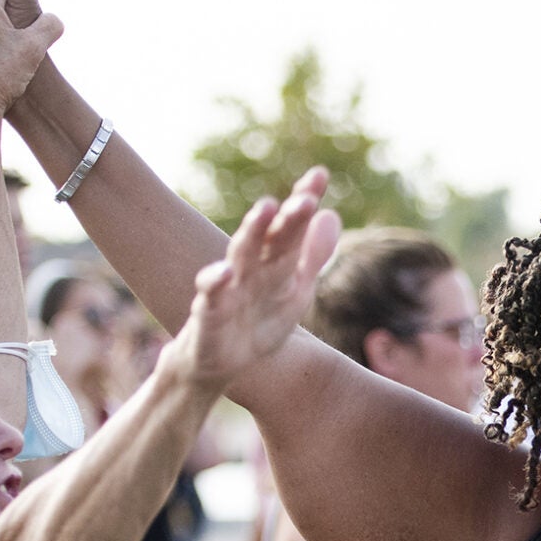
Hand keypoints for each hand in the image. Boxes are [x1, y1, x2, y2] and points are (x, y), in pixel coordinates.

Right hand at [160, 171, 341, 395]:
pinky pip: (211, 295)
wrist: (219, 365)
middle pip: (272, 238)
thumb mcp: (294, 291)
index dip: (304, 202)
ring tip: (265, 209)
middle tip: (306, 198)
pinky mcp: (208, 313)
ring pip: (241, 255)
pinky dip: (216, 282)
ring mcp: (229, 288)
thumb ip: (313, 256)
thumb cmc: (257, 322)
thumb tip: (332, 215)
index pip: (292, 228)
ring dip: (252, 232)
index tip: (320, 175)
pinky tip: (225, 271)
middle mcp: (252, 268)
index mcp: (276, 263)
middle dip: (288, 218)